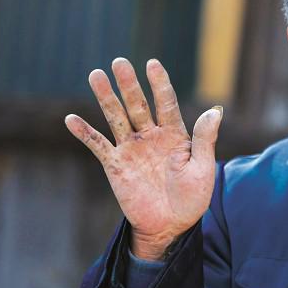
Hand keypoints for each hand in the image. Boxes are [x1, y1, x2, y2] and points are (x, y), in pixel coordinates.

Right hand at [65, 58, 221, 259]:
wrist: (171, 225)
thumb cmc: (192, 197)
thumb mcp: (203, 167)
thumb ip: (205, 139)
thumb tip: (215, 110)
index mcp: (175, 134)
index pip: (166, 102)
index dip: (160, 83)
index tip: (152, 63)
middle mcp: (151, 136)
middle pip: (138, 104)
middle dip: (129, 84)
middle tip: (119, 62)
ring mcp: (132, 149)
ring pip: (117, 117)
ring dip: (106, 98)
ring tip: (96, 75)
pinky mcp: (116, 165)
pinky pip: (98, 145)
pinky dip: (85, 132)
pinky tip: (71, 119)